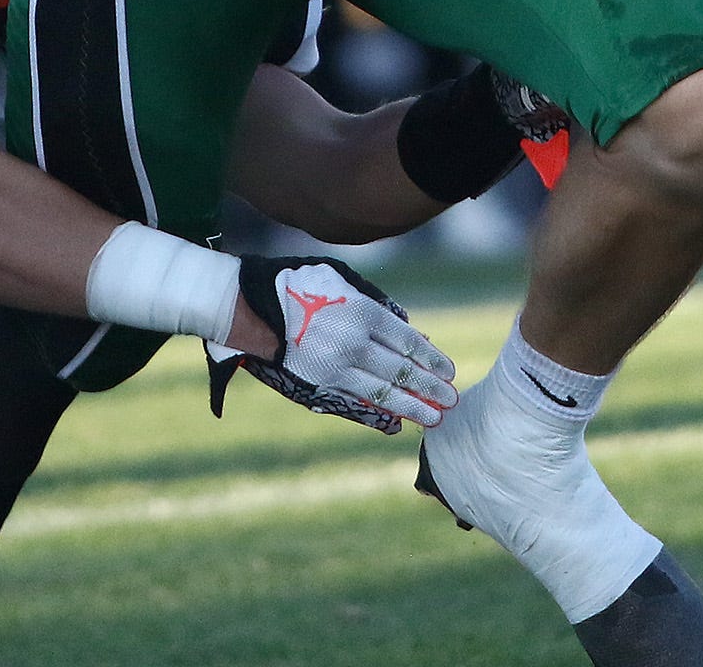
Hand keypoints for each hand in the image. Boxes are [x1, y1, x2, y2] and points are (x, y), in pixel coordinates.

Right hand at [208, 256, 456, 433]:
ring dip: (412, 407)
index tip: (449, 371)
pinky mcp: (319, 387)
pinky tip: (396, 423)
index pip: (406, 342)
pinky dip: (378, 415)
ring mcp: (336, 369)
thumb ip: (375, 302)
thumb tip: (407, 327)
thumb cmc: (299, 285)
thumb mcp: (340, 279)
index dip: (430, 359)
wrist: (249, 310)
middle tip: (453, 400)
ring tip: (435, 418)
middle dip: (430, 387)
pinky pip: (355, 404)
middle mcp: (353, 344)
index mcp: (361, 312)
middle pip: (400, 371)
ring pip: (382, 392)